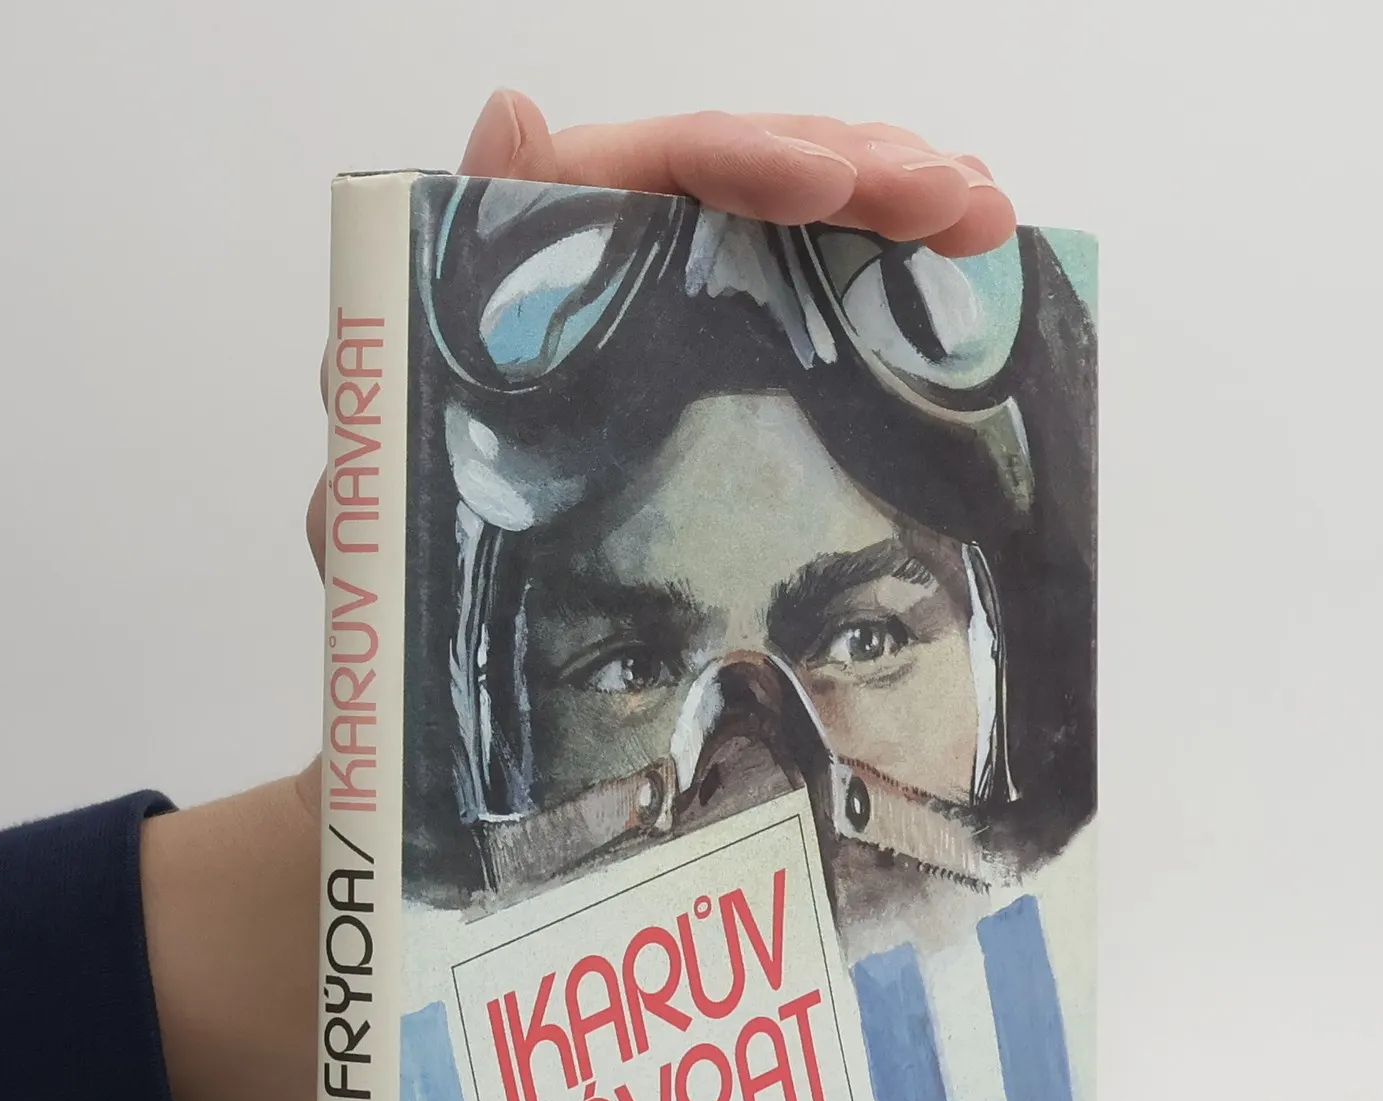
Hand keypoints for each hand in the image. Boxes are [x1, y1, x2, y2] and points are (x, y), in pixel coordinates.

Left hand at [306, 93, 1013, 573]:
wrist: (434, 705)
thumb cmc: (403, 598)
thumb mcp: (402, 464)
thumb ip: (430, 301)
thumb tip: (513, 113)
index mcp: (519, 279)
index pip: (642, 172)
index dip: (744, 160)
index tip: (837, 183)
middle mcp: (597, 283)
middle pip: (741, 186)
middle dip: (861, 174)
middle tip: (965, 195)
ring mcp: (666, 338)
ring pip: (790, 237)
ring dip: (894, 211)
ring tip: (980, 209)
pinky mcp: (715, 396)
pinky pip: (807, 316)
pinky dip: (884, 285)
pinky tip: (958, 266)